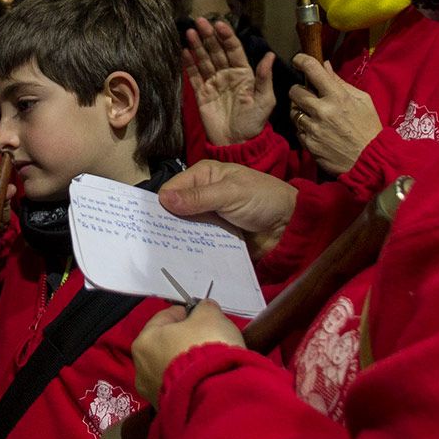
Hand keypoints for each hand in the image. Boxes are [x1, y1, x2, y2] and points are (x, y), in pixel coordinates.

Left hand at [132, 301, 243, 402]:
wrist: (216, 396)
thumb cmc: (207, 349)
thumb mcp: (211, 316)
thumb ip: (204, 308)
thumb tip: (204, 309)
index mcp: (144, 341)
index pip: (165, 317)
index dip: (186, 313)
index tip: (202, 315)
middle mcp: (141, 368)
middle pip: (166, 344)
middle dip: (185, 339)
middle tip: (208, 337)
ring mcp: (152, 392)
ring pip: (171, 368)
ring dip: (187, 363)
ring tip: (209, 361)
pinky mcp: (167, 410)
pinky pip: (180, 386)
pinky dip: (191, 381)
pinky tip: (207, 378)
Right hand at [157, 160, 297, 260]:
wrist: (291, 225)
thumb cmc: (263, 199)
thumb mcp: (230, 193)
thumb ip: (199, 198)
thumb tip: (164, 200)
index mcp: (203, 176)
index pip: (172, 189)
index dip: (160, 206)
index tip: (147, 225)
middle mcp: (201, 195)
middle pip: (175, 211)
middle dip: (166, 225)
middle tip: (149, 244)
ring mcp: (208, 218)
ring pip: (185, 229)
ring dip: (178, 241)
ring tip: (161, 257)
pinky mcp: (215, 237)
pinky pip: (198, 244)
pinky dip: (192, 250)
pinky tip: (180, 262)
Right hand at [184, 19, 276, 145]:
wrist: (237, 144)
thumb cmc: (255, 123)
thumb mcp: (265, 101)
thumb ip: (264, 78)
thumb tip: (269, 55)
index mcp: (244, 73)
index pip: (234, 50)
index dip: (226, 36)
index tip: (219, 25)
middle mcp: (228, 74)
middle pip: (216, 51)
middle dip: (208, 36)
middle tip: (200, 21)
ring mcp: (213, 83)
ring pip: (204, 60)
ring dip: (197, 46)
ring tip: (189, 32)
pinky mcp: (201, 94)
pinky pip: (194, 76)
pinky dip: (189, 64)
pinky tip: (184, 51)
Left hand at [287, 56, 383, 175]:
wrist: (368, 161)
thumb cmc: (368, 128)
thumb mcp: (362, 101)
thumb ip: (340, 82)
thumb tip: (325, 65)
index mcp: (338, 96)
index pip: (312, 69)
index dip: (301, 60)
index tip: (298, 60)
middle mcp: (322, 110)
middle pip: (294, 91)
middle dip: (298, 90)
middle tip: (307, 95)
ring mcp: (313, 128)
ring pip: (293, 110)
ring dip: (300, 110)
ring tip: (313, 114)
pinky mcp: (308, 143)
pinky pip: (297, 129)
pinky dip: (303, 127)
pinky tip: (316, 130)